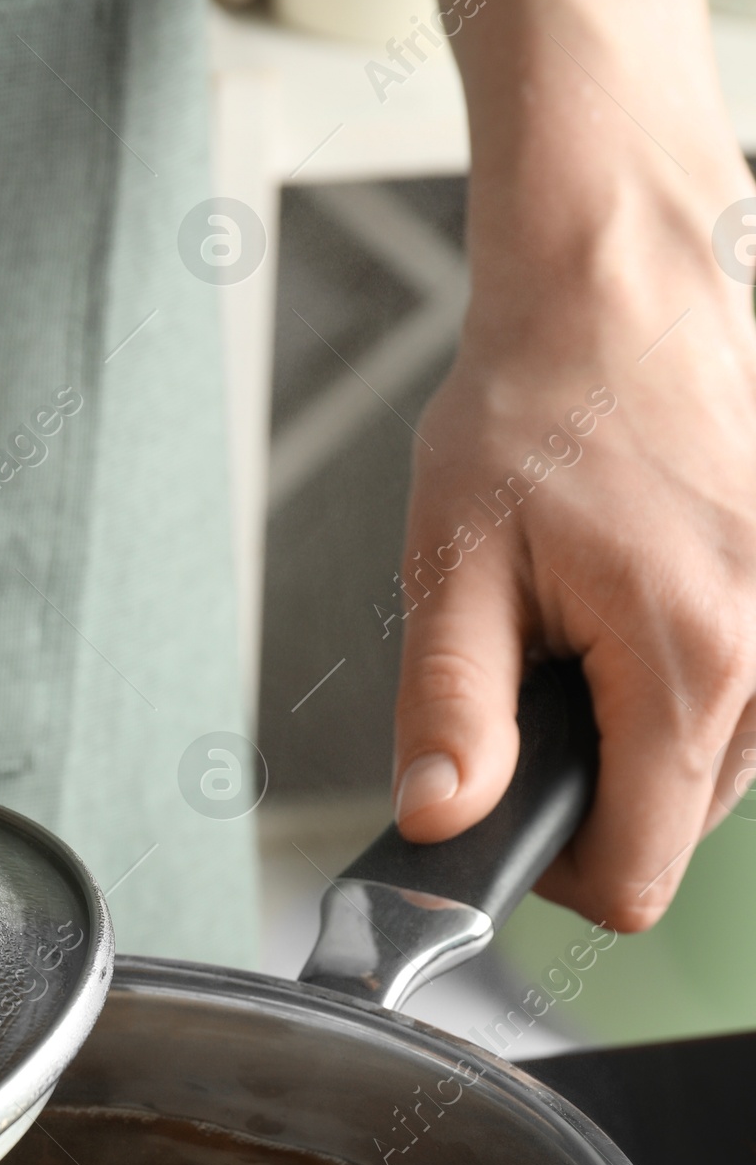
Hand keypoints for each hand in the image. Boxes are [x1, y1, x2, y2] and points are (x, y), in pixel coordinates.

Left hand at [394, 0, 755, 930]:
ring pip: (715, 776)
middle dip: (591, 795)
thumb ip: (450, 712)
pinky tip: (627, 623)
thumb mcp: (454, 566)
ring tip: (575, 639)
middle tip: (526, 695)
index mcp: (691, 661)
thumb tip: (440, 822)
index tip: (504, 806)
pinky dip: (679, 696)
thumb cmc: (536, 406)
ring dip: (636, 744)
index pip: (636, 876)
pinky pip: (742, 710)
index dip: (551, 872)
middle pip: (677, 832)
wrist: (617, 288)